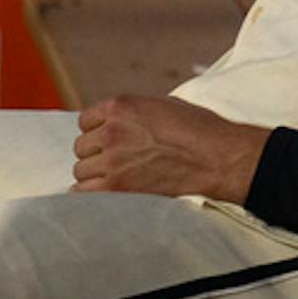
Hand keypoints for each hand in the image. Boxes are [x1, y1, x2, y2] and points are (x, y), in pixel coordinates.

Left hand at [73, 95, 270, 204]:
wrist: (216, 157)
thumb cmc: (198, 130)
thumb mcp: (163, 106)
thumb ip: (131, 113)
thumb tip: (113, 124)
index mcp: (121, 106)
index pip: (85, 121)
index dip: (99, 130)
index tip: (112, 139)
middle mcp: (111, 130)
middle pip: (81, 147)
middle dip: (98, 153)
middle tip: (121, 158)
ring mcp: (112, 159)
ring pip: (81, 170)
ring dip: (97, 174)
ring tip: (121, 174)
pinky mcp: (116, 186)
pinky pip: (83, 191)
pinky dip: (94, 192)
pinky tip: (112, 189)